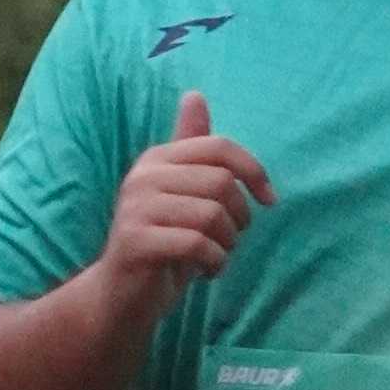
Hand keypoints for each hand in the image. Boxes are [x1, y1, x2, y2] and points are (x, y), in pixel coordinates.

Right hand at [95, 88, 270, 313]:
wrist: (120, 295)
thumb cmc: (161, 241)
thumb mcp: (180, 192)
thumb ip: (190, 148)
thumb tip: (195, 95)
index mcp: (157, 159)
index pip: (219, 147)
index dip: (254, 171)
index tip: (269, 200)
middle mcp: (142, 177)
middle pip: (221, 183)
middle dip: (239, 217)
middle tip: (229, 239)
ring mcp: (136, 209)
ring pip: (212, 215)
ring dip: (228, 243)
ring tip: (216, 255)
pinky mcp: (136, 241)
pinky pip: (197, 244)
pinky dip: (214, 262)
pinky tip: (207, 272)